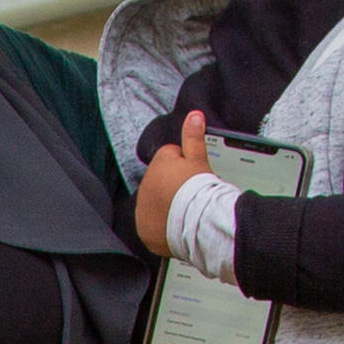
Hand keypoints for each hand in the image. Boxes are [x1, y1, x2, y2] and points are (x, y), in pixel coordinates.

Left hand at [132, 111, 210, 253]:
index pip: (171, 157)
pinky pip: (151, 223)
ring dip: (166, 204)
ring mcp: (142, 208)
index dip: (186, 166)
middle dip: (174, 185)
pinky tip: (174, 225)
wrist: (199, 223)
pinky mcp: (143, 228)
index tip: (195, 178)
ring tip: (185, 211)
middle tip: (191, 195)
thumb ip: (194, 136)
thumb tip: (193, 115)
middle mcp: (145, 185)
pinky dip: (160, 224)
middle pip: (161, 180)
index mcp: (158, 164)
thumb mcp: (199, 159)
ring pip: (155, 201)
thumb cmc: (200, 191)